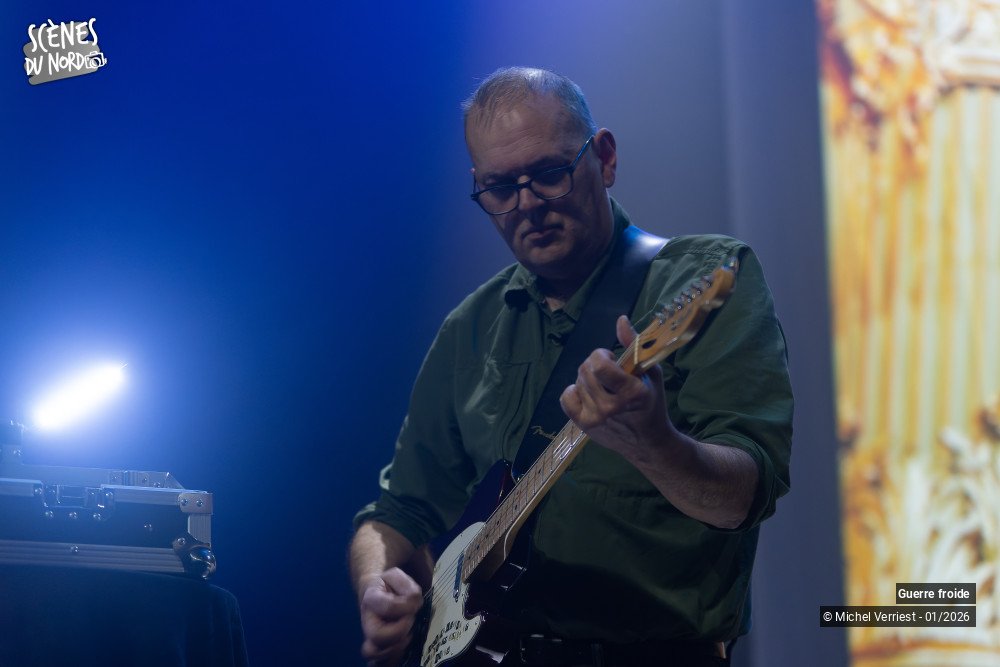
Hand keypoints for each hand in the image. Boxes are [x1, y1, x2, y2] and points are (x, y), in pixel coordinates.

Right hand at [358, 567, 422, 665]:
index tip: (414, 605)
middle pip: (377, 636)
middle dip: (400, 631)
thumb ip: (409, 587)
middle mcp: (367, 619)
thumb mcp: (398, 576)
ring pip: (373, 654)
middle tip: (410, 622)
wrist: (377, 591)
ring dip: (396, 648)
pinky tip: (403, 651)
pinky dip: (392, 660)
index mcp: (371, 598)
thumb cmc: (390, 584)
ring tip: (407, 637)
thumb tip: (415, 604)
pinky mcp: (376, 647)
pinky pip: (379, 662)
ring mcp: (369, 636)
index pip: (387, 607)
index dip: (404, 608)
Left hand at [559, 315, 674, 462]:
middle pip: (586, 370)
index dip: (601, 355)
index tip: (612, 358)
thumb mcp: (651, 373)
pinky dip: (574, 391)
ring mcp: (595, 418)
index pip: (599, 366)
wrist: (648, 443)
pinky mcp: (584, 425)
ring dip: (588, 378)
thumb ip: (635, 345)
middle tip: (608, 372)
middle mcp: (611, 407)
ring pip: (578, 382)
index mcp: (632, 393)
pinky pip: (566, 397)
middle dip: (595, 364)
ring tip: (603, 385)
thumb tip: (621, 320)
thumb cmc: (652, 403)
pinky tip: (588, 393)